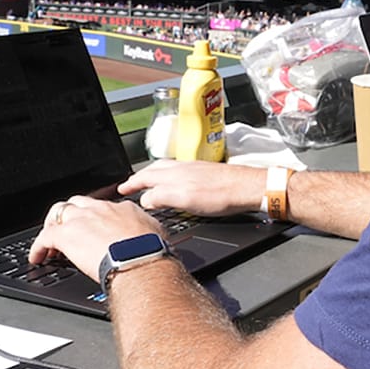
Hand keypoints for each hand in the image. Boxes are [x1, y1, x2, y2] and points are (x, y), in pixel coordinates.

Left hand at [29, 194, 164, 280]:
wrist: (139, 261)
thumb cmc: (150, 253)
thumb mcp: (155, 235)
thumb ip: (148, 231)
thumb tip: (152, 236)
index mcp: (121, 209)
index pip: (102, 207)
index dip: (94, 218)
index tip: (92, 228)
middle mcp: (100, 209)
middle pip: (76, 203)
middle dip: (69, 215)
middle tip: (67, 230)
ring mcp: (81, 219)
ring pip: (58, 212)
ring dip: (52, 226)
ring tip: (50, 241)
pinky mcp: (66, 235)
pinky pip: (44, 237)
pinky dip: (38, 247)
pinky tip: (37, 257)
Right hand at [117, 160, 266, 216]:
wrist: (248, 188)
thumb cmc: (223, 194)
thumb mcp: (186, 200)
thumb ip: (162, 197)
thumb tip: (145, 199)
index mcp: (174, 174)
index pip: (145, 177)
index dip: (132, 184)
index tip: (121, 189)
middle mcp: (182, 167)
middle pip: (154, 169)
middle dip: (139, 177)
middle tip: (130, 184)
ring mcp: (194, 168)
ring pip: (166, 168)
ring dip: (153, 175)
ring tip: (148, 181)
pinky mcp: (205, 172)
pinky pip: (178, 171)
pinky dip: (168, 176)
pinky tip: (175, 182)